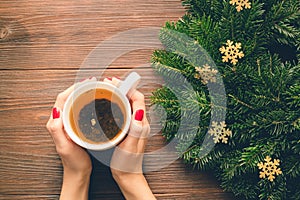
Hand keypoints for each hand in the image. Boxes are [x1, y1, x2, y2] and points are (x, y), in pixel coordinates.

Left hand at [46, 78, 93, 199]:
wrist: (78, 171)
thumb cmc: (73, 161)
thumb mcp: (64, 146)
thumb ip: (57, 130)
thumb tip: (56, 111)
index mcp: (56, 122)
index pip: (62, 99)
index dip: (73, 88)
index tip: (85, 83)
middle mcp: (61, 121)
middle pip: (68, 97)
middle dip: (79, 87)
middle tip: (93, 82)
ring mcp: (69, 123)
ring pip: (74, 102)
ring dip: (83, 93)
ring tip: (95, 88)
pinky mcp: (76, 126)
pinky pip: (80, 109)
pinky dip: (86, 102)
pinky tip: (95, 102)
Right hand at [104, 77, 155, 199]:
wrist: (128, 175)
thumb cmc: (128, 162)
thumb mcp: (131, 145)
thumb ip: (136, 129)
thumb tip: (139, 110)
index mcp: (142, 123)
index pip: (138, 98)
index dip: (127, 88)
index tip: (114, 82)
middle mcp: (140, 122)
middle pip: (133, 98)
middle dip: (122, 88)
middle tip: (108, 83)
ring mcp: (135, 125)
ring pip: (128, 103)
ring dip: (119, 94)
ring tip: (107, 89)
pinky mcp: (129, 129)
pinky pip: (124, 111)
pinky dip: (116, 103)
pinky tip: (108, 104)